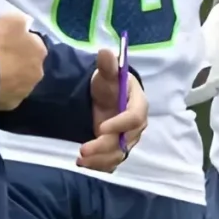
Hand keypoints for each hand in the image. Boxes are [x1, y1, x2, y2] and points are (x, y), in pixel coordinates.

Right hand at [0, 10, 45, 109]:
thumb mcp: (10, 20)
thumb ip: (21, 22)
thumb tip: (24, 27)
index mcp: (41, 50)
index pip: (33, 44)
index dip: (19, 43)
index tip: (5, 43)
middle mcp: (39, 72)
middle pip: (28, 65)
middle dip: (17, 62)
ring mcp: (26, 90)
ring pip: (19, 81)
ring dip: (10, 78)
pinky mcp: (12, 104)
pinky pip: (7, 95)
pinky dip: (1, 91)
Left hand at [77, 47, 147, 172]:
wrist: (103, 98)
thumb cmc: (108, 85)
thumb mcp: (105, 75)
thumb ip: (107, 67)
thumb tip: (105, 52)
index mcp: (138, 105)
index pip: (135, 117)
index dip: (120, 124)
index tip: (100, 127)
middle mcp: (136, 125)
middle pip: (125, 140)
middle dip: (104, 147)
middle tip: (83, 150)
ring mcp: (127, 139)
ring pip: (118, 154)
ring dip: (100, 160)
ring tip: (80, 160)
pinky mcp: (117, 149)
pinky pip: (112, 161)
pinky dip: (100, 166)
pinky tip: (84, 165)